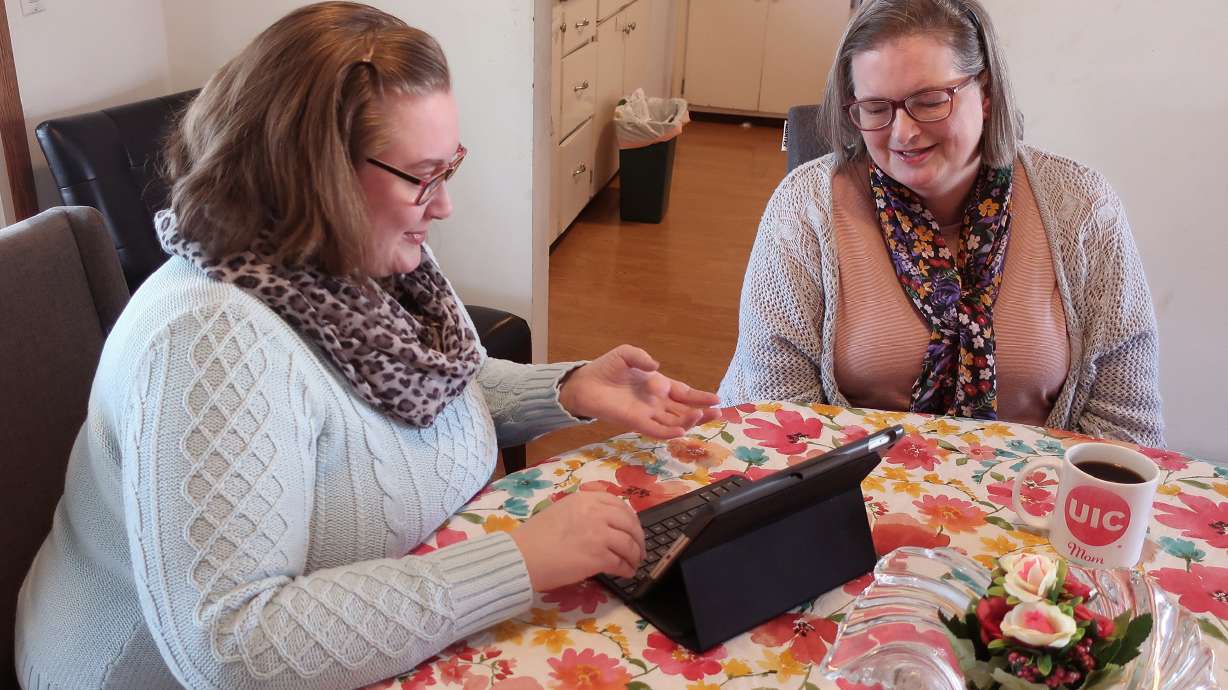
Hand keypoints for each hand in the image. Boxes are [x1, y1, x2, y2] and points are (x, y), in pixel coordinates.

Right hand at [509, 492, 644, 591]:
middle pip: (630, 524)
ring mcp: (599, 534)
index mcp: (585, 499)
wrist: (521, 557)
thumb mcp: (561, 511)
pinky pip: (621, 563)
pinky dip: (627, 569)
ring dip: (635, 556)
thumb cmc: (535, 537)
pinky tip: (626, 573)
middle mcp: (596, 512)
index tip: (633, 529)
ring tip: (634, 564)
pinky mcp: (598, 556)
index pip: (619, 505)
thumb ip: (583, 511)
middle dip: (639, 538)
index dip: (630, 519)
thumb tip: (604, 523)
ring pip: (629, 544)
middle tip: (640, 550)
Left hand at [558, 345, 719, 437]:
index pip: (684, 393)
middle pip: (684, 411)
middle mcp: (657, 402)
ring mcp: (648, 414)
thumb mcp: (626, 354)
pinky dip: (669, 432)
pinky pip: (656, 430)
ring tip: (701, 416)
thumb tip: (657, 367)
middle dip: (702, 412)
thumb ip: (641, 357)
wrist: (584, 384)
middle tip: (718, 412)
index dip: (700, 397)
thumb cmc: (606, 369)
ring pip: (674, 422)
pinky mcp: (636, 422)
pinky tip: (681, 430)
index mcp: (659, 386)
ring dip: (688, 421)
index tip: (717, 399)